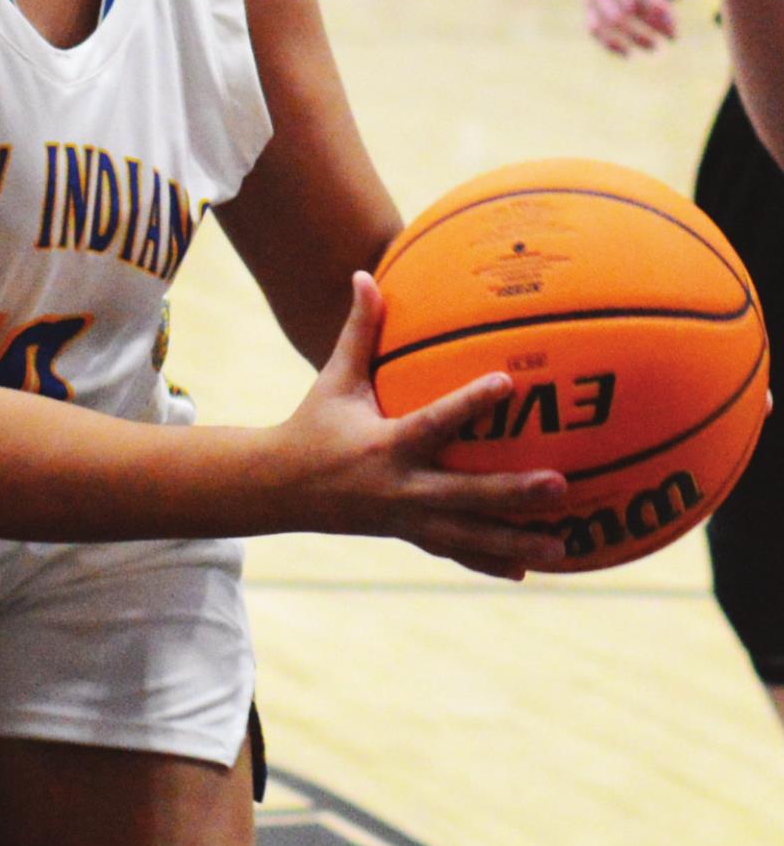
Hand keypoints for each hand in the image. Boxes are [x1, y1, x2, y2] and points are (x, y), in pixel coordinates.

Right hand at [280, 273, 567, 577]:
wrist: (281, 488)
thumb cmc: (312, 424)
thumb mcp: (334, 380)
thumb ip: (358, 331)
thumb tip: (365, 273)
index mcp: (384, 445)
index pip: (433, 423)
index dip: (469, 404)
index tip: (508, 383)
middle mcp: (399, 488)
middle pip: (464, 495)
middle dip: (512, 493)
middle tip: (560, 484)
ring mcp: (406, 518)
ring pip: (469, 534)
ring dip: (516, 541)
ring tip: (564, 546)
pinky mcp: (408, 534)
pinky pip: (456, 551)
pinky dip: (490, 561)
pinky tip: (529, 571)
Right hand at [583, 0, 691, 53]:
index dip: (659, 15)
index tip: (675, 33)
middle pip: (625, 9)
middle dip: (649, 28)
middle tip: (669, 40)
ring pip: (608, 21)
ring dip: (632, 38)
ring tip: (653, 48)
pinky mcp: (588, 2)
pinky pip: (593, 27)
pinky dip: (609, 43)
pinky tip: (628, 54)